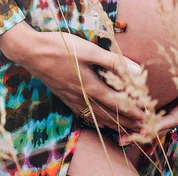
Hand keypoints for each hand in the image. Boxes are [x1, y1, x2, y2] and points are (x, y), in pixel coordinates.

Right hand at [0, 21, 146, 131]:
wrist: (32, 52)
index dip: (132, 111)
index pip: (117, 103)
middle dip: (127, 121)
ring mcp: (72, 98)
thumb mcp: (90, 50)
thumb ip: (113, 62)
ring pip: (96, 116)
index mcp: (91, 87)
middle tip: (142, 128)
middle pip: (109, 114)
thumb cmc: (62, 48)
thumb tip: (135, 71)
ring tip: (126, 129)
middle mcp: (82, 97)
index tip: (145, 117)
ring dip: (113, 123)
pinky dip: (96, 120)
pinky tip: (100, 122)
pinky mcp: (64, 96)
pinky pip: (84, 114)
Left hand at [118, 28, 177, 145]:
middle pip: (165, 123)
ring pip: (158, 119)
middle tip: (124, 139)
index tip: (145, 128)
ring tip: (120, 137)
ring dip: (140, 129)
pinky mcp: (169, 96)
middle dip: (144, 132)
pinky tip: (123, 120)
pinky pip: (155, 110)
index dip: (162, 122)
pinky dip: (141, 116)